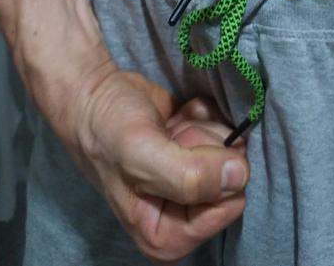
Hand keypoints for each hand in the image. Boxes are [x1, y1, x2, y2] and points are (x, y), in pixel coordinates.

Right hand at [60, 64, 249, 262]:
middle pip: (232, 178)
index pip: (228, 207)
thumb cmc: (108, 129)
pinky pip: (225, 130)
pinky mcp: (197, 152)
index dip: (208, 172)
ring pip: (230, 152)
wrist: (95, 95)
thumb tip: (239, 176)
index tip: (176, 153)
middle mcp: (183, 217)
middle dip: (204, 148)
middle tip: (170, 138)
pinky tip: (177, 117)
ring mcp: (193, 184)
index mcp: (167, 237)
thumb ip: (190, 176)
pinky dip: (202, 117)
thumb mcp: (141, 154)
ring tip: (168, 128)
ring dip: (200, 130)